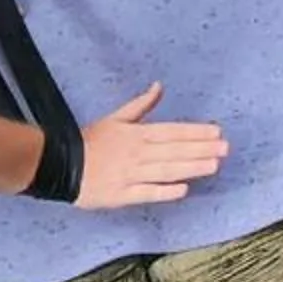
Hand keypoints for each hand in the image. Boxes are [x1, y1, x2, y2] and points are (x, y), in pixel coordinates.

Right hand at [74, 81, 228, 206]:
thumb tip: (159, 86)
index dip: (195, 132)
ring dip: (190, 167)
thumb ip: (141, 105)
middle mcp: (136, 153)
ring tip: (213, 166)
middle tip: (225, 149)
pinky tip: (183, 190)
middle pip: (173, 150)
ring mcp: (129, 175)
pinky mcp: (120, 195)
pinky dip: (164, 191)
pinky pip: (146, 193)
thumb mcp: (116, 118)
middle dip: (201, 149)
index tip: (217, 132)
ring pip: (165, 170)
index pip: (172, 131)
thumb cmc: (90, 141)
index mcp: (136, 134)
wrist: (58, 163)